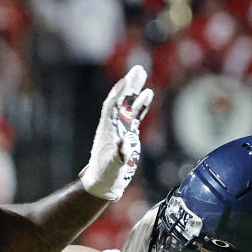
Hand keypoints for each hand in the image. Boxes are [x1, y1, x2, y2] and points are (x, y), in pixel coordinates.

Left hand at [80, 65, 153, 199]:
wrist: (104, 182)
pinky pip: (135, 114)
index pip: (112, 107)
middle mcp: (113, 125)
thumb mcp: (114, 165)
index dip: (118, 94)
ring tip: (142, 74)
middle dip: (129, 85)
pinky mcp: (128, 133)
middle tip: (138, 68)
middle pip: (121, 100)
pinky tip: (148, 94)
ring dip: (135, 89)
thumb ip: (120, 154)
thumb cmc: (106, 174)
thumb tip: (124, 143)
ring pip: (128, 104)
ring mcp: (121, 128)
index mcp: (108, 130)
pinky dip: (141, 104)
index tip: (125, 80)